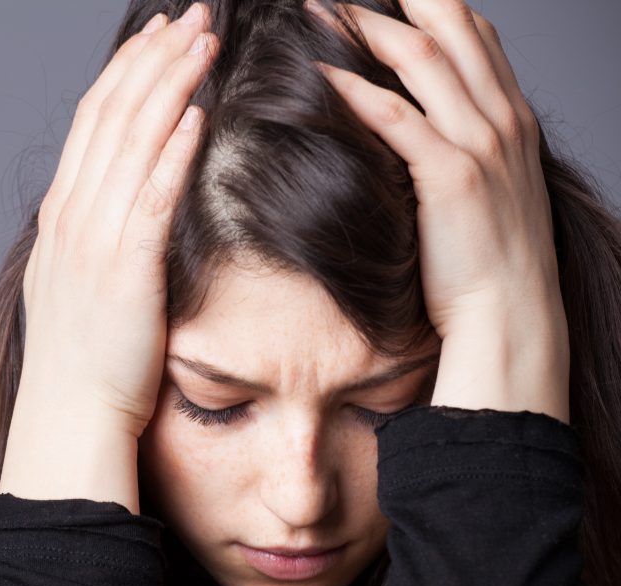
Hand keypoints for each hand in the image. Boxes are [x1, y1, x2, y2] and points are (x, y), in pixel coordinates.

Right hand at [0, 4, 218, 509]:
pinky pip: (150, 197)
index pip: (92, 124)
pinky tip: (199, 113)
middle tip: (189, 16)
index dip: (126, 73)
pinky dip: (173, 150)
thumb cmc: (81, 361)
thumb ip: (94, 238)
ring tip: (202, 40)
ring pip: (130, 144)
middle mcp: (72, 216)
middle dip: (152, 60)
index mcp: (63, 216)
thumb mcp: (76, 285)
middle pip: (111, 117)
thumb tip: (120, 206)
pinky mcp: (124, 271)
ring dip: (168, 86)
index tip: (157, 36)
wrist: (68, 419)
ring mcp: (93, 241)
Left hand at [308, 0, 569, 420]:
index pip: (474, 33)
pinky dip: (356, 90)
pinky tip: (320, 73)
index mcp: (510, 116)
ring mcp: (480, 143)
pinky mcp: (451, 176)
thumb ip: (460, 143)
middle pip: (449, 26)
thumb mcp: (487, 186)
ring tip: (318, 11)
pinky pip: (397, 118)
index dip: (430, 3)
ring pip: (421, 58)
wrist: (509, 313)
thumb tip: (414, 121)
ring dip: (365, 27)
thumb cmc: (488, 259)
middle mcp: (500, 117)